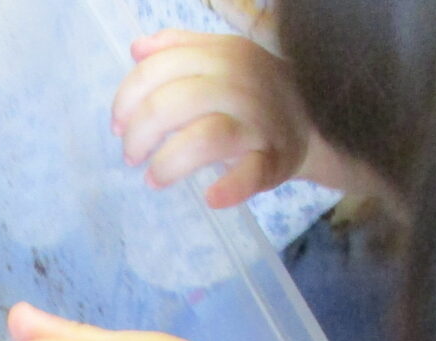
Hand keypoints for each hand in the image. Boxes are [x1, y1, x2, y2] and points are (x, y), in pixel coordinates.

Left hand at [112, 30, 311, 207]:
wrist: (316, 117)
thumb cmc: (257, 90)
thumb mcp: (224, 57)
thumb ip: (180, 48)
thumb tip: (137, 49)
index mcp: (223, 56)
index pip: (161, 69)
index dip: (128, 97)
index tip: (118, 124)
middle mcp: (241, 85)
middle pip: (175, 104)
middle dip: (140, 134)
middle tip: (132, 155)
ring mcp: (259, 124)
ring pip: (205, 138)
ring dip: (169, 163)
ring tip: (153, 178)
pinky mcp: (273, 160)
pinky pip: (250, 175)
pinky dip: (230, 188)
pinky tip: (211, 197)